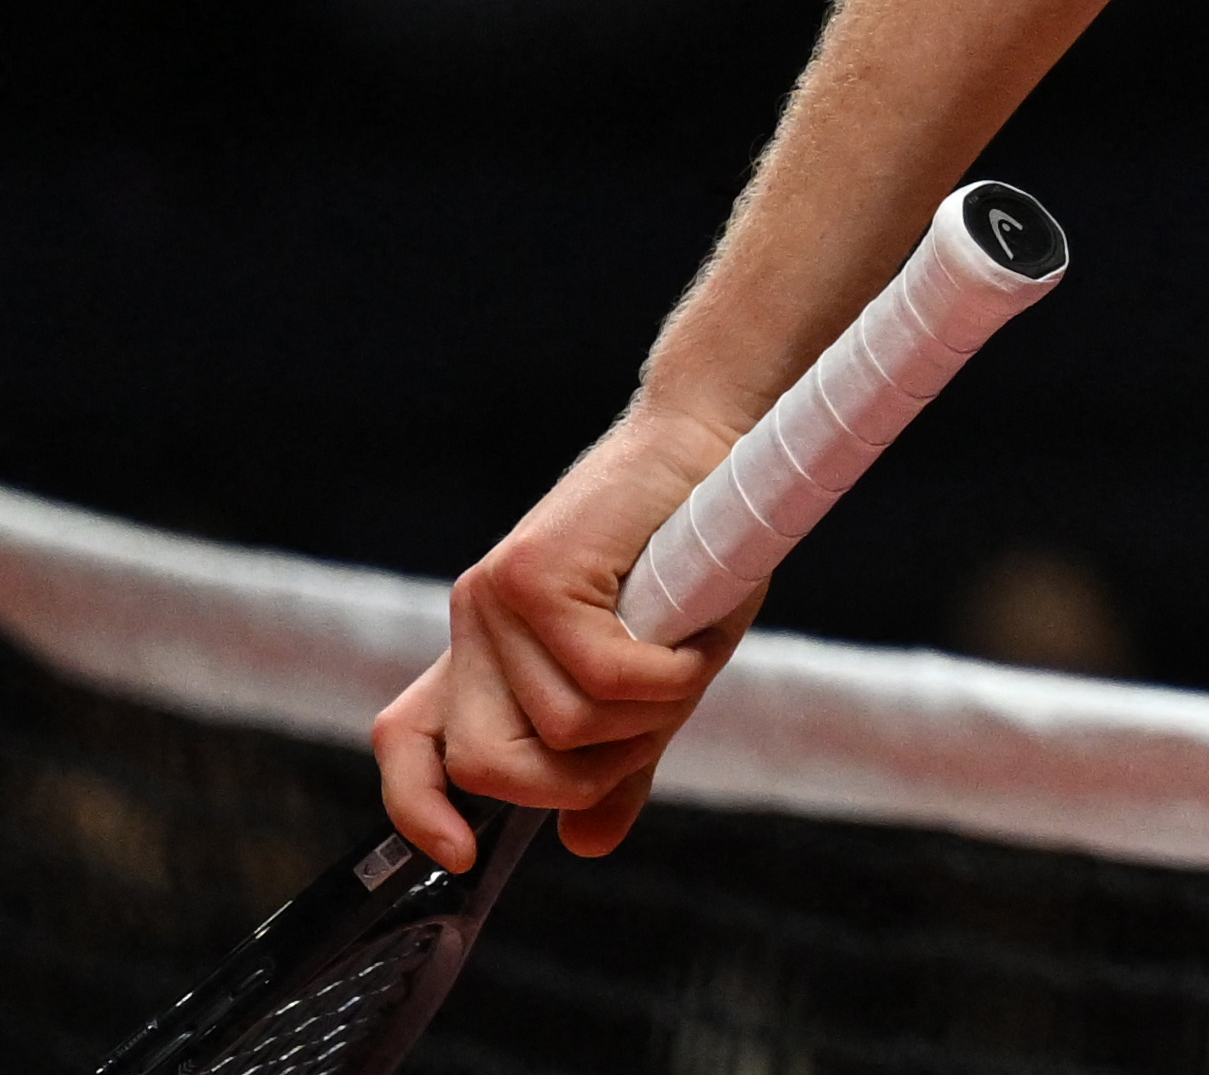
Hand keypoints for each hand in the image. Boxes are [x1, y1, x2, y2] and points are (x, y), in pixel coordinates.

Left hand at [367, 404, 749, 865]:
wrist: (710, 441)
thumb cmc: (692, 552)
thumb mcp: (654, 673)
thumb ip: (617, 753)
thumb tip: (586, 843)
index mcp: (489, 654)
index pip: (408, 742)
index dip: (417, 809)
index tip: (461, 856)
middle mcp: (475, 629)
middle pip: (485, 763)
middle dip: (576, 779)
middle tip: (651, 733)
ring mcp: (497, 601)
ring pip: (563, 727)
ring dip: (650, 716)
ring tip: (692, 660)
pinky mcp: (538, 573)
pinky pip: (603, 675)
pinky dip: (668, 678)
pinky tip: (698, 643)